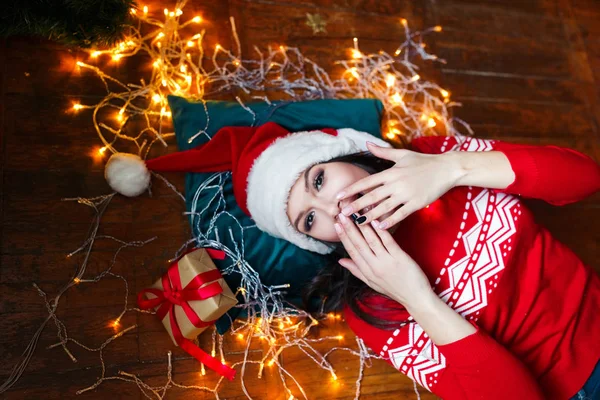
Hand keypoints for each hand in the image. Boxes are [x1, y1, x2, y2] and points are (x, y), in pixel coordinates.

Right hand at [334, 213, 433, 308]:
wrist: (415, 298)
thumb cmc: (395, 290)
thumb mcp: (372, 282)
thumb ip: (356, 270)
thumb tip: (341, 260)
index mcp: (367, 271)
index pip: (352, 251)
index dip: (343, 237)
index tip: (336, 225)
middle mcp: (374, 266)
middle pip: (359, 244)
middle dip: (349, 228)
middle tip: (341, 214)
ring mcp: (387, 262)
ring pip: (371, 241)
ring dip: (363, 226)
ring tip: (356, 213)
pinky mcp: (399, 258)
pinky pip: (388, 242)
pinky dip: (381, 231)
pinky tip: (375, 220)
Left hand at [337, 142, 463, 228]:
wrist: (447, 168)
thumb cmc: (424, 161)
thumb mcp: (402, 154)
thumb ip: (382, 152)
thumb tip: (366, 144)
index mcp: (391, 172)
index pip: (367, 181)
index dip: (352, 189)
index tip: (339, 196)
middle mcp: (396, 183)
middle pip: (372, 196)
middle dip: (356, 205)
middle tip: (342, 213)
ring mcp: (406, 194)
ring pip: (384, 207)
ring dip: (369, 216)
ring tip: (357, 223)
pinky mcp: (417, 203)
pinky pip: (400, 214)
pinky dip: (390, 220)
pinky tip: (380, 227)